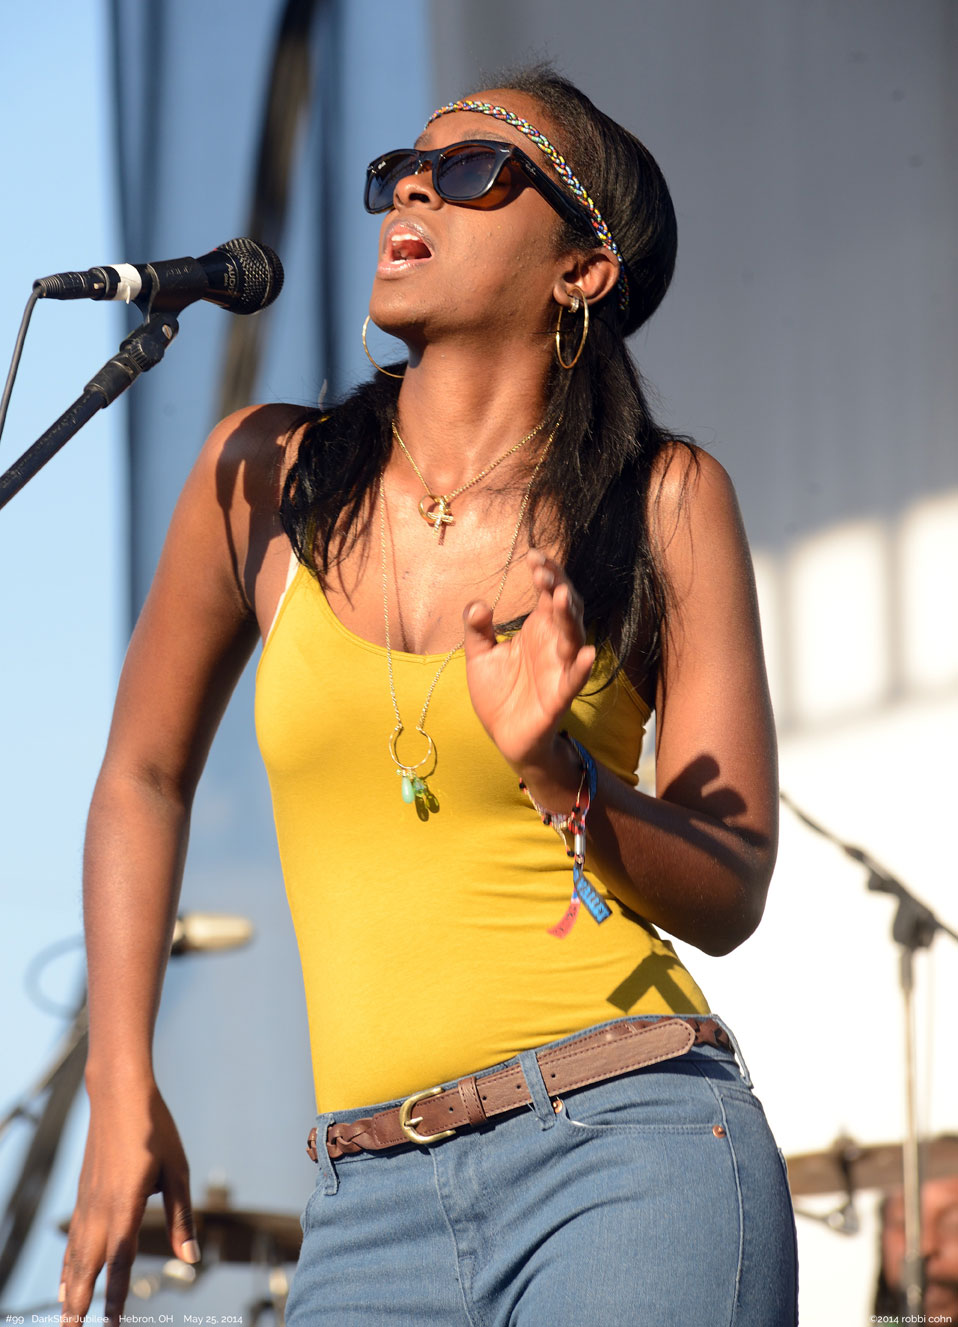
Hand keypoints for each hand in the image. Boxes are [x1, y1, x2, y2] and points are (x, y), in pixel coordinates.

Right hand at [60, 1082, 197, 1325]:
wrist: (119, 1094)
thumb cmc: (154, 1128)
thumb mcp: (177, 1171)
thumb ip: (182, 1217)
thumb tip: (191, 1258)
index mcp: (126, 1203)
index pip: (120, 1260)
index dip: (115, 1297)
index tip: (113, 1326)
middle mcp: (100, 1208)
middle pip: (88, 1266)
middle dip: (80, 1305)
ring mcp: (87, 1202)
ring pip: (75, 1256)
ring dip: (70, 1290)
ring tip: (68, 1319)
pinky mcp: (83, 1195)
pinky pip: (73, 1239)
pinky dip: (68, 1265)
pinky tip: (66, 1282)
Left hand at [463, 550, 595, 768]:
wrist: (503, 735)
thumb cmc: (497, 693)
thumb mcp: (479, 656)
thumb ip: (476, 630)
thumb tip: (478, 605)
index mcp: (538, 629)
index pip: (548, 594)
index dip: (546, 573)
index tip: (533, 555)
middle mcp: (554, 644)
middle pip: (564, 609)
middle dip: (558, 587)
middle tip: (544, 572)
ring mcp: (560, 668)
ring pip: (573, 637)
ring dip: (569, 617)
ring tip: (561, 597)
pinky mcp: (559, 696)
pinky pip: (574, 680)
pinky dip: (582, 667)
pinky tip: (587, 653)